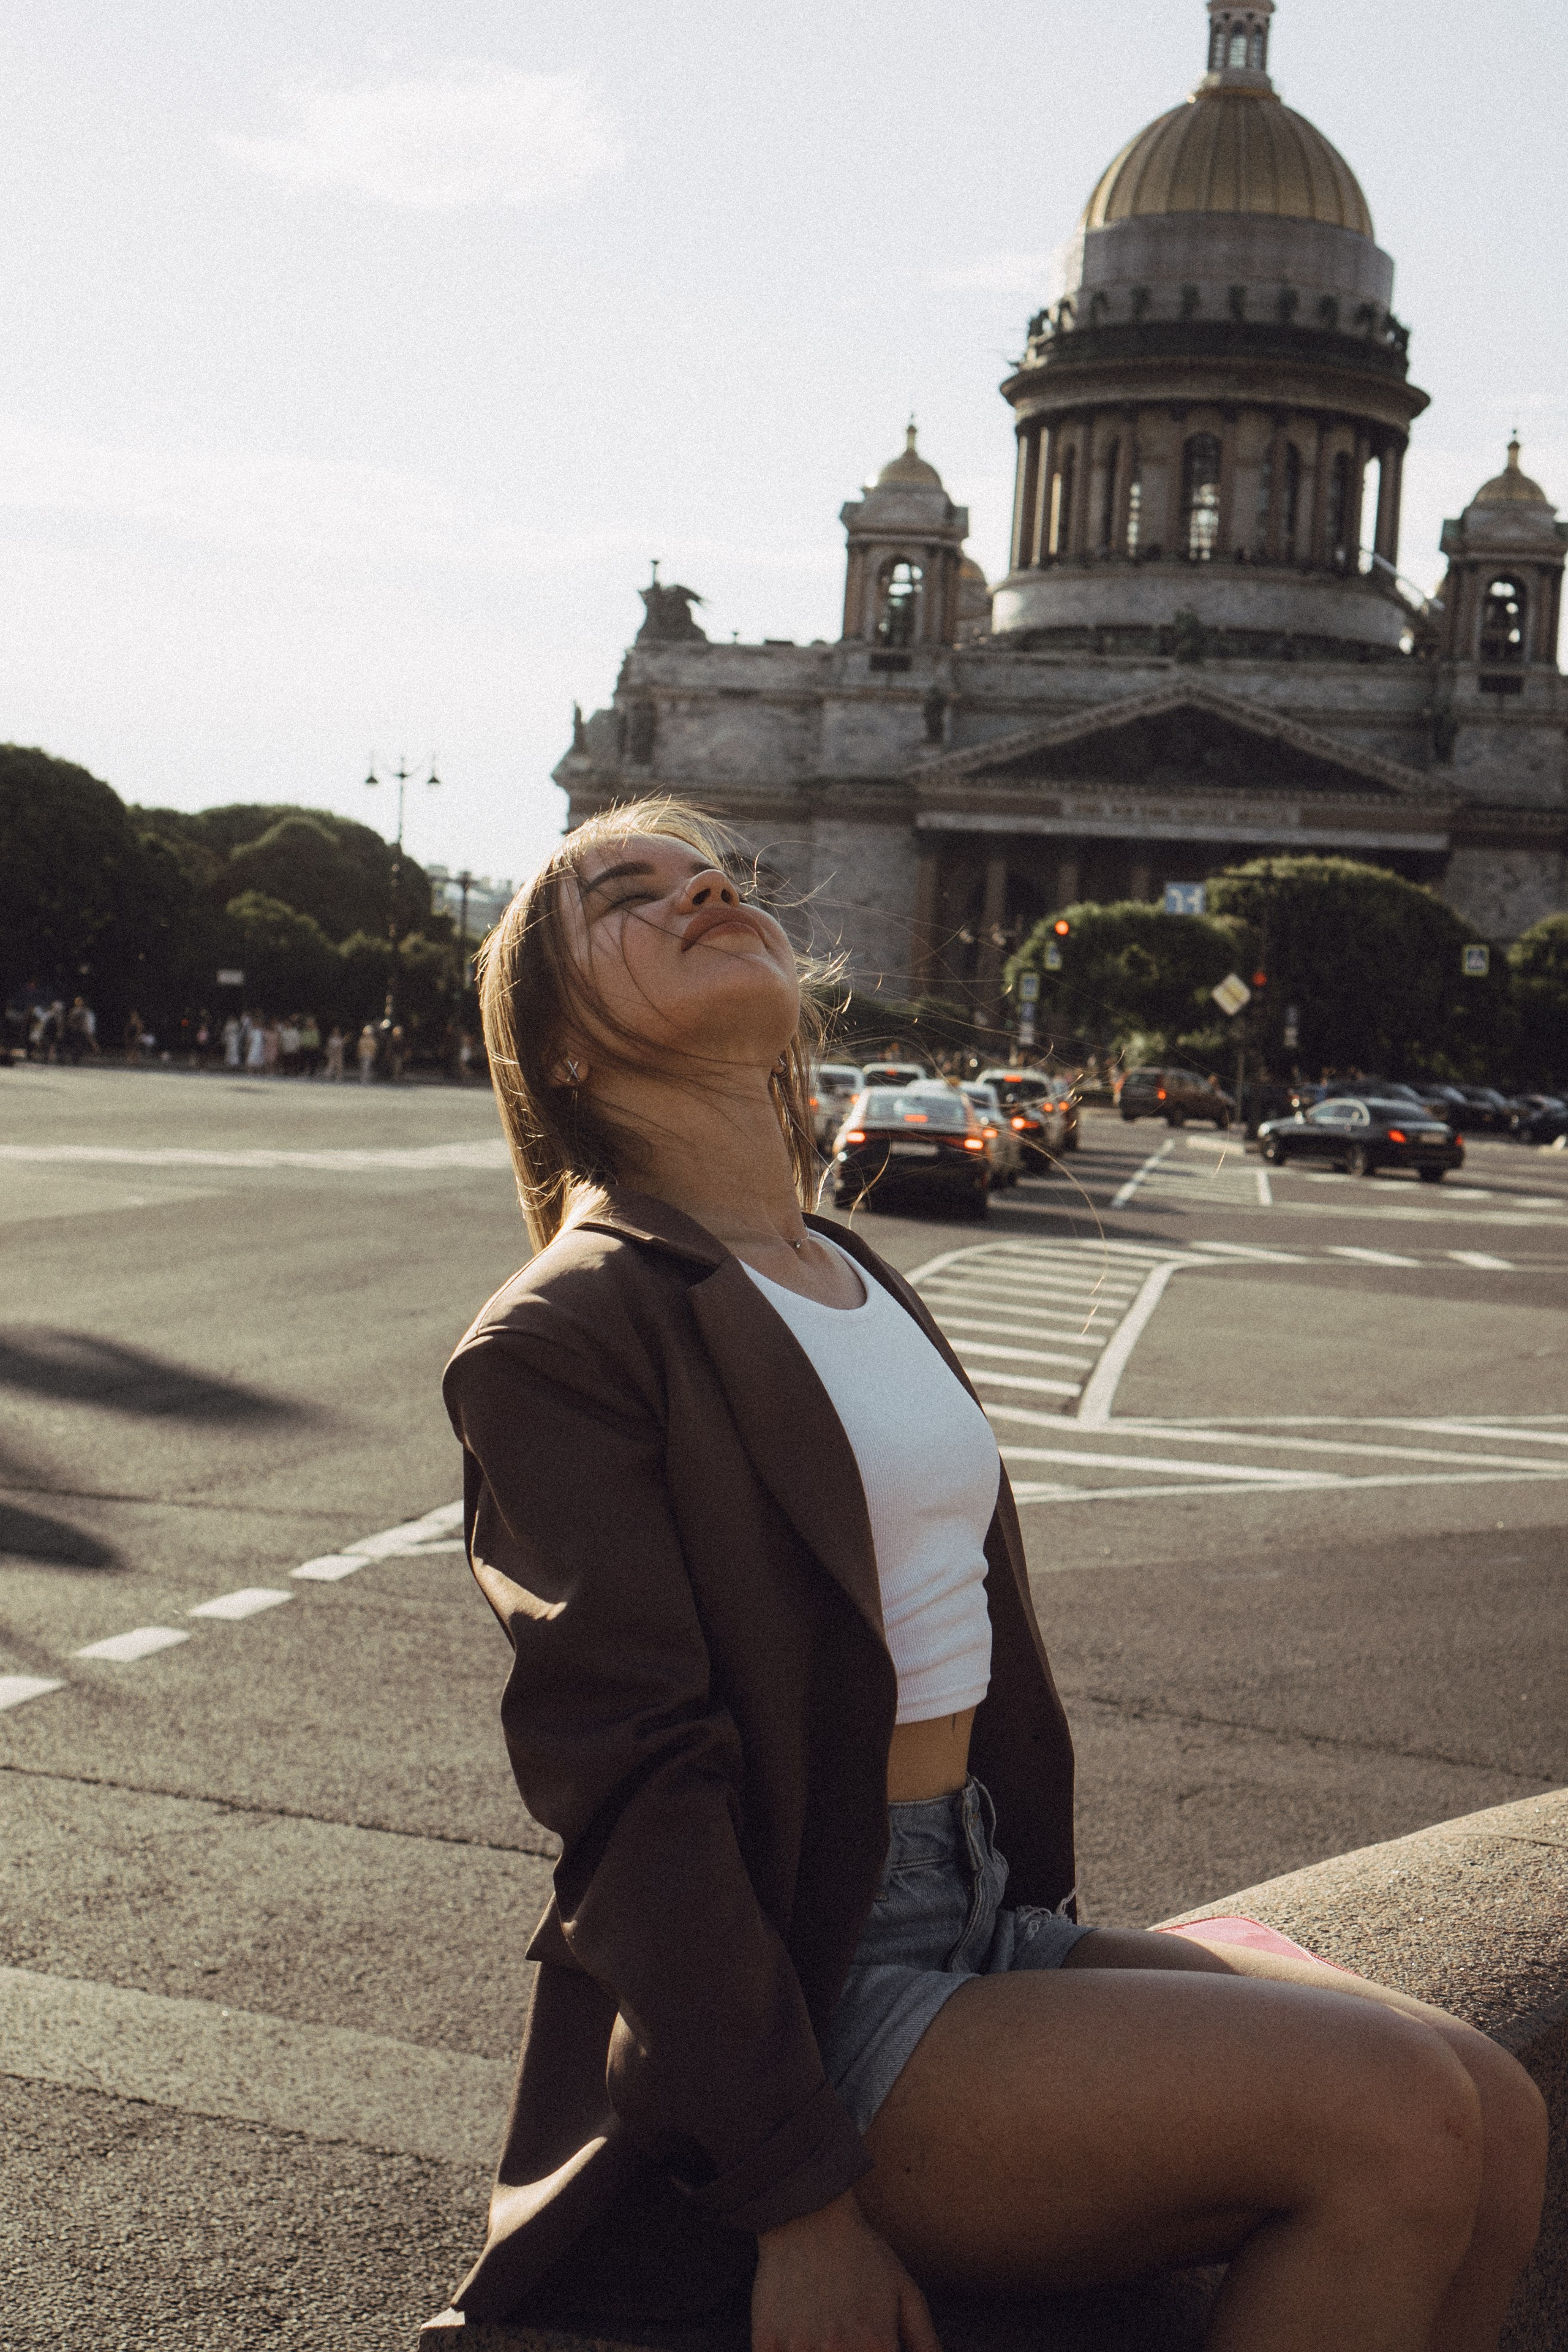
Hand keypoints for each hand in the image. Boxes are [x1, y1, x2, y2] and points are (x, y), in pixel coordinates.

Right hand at [752, 2190, 941, 2351]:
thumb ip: (925, 2342)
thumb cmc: (862, 2253)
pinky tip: (799, 2339)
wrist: (808, 2213)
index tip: (869, 2349)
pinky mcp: (766, 2343)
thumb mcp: (905, 2292)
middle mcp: (839, 2351)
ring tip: (823, 2336)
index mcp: (876, 2345)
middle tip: (842, 2338)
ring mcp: (799, 2348)